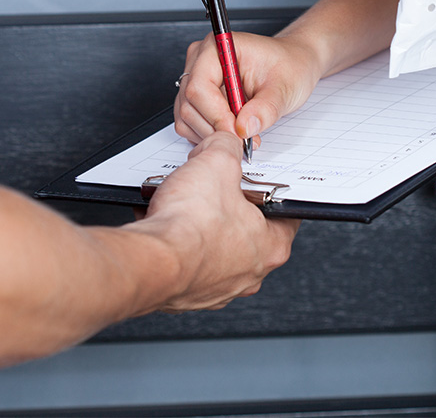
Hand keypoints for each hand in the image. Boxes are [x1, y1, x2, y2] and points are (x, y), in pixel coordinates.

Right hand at [135, 132, 298, 311]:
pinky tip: (166, 224)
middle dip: (230, 205)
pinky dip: (179, 242)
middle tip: (216, 188)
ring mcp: (220, 288)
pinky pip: (189, 261)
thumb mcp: (217, 162)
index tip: (259, 179)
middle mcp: (250, 274)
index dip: (270, 188)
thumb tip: (224, 143)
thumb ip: (227, 146)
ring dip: (202, 225)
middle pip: (248, 229)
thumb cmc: (188, 225)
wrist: (149, 261)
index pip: (286, 212)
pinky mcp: (190, 293)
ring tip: (184, 204)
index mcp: (271, 246)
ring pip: (216, 246)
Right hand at [174, 32, 323, 146]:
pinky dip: (209, 134)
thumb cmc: (289, 66)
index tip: (238, 133)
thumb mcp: (285, 87)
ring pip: (187, 117)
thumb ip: (266, 108)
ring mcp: (195, 79)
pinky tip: (234, 130)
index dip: (216, 115)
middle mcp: (201, 60)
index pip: (199, 87)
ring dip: (212, 133)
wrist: (292, 66)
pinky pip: (190, 123)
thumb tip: (245, 128)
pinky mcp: (197, 97)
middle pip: (189, 105)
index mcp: (217, 47)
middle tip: (244, 140)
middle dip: (216, 128)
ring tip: (243, 135)